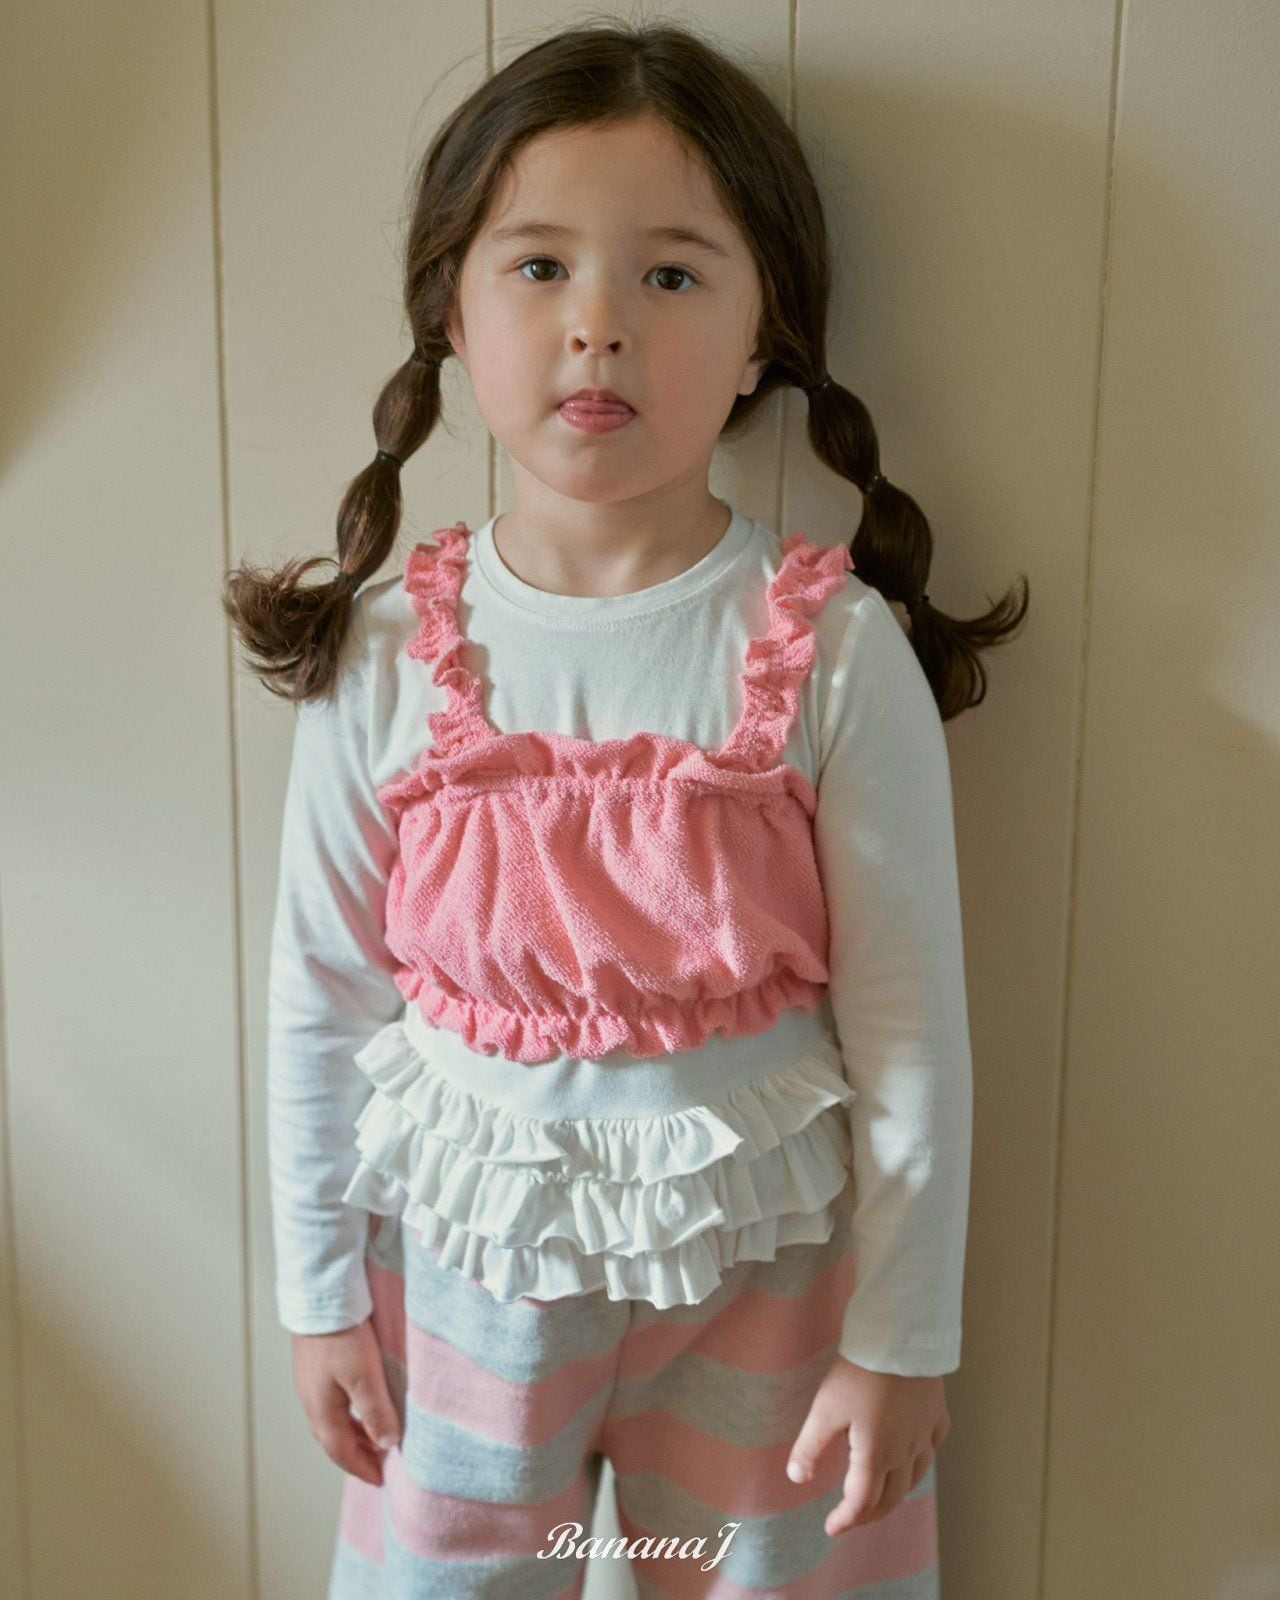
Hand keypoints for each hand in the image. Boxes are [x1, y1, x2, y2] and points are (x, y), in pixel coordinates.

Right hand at [291, 1318, 401, 1485]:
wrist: (322, 1298)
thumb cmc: (342, 1336)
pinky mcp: (317, 1367)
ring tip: (378, 1438)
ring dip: (356, 1434)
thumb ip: (376, 1412)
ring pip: (335, 1421)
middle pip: (335, 1440)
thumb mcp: (364, 1377)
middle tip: (382, 1465)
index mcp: (320, 1410)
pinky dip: (351, 1415)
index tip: (381, 1481)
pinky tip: (364, 1406)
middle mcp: (311, 1401)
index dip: (362, 1469)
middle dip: (359, 1455)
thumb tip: (386, 1445)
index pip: (341, 1452)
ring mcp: (312, 1384)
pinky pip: (335, 1403)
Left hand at [786, 1356, 949, 1536]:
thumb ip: (811, 1447)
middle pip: (891, 1499)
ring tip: (880, 1495)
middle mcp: (905, 1453)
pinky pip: (931, 1449)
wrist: (901, 1337)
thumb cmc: (859, 1372)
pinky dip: (919, 1462)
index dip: (845, 1520)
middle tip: (852, 1517)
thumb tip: (797, 1479)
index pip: (861, 1502)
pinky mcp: (936, 1414)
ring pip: (915, 1478)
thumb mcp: (825, 1409)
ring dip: (895, 1494)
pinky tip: (912, 1455)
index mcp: (876, 1456)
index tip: (831, 1528)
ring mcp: (924, 1434)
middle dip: (869, 1514)